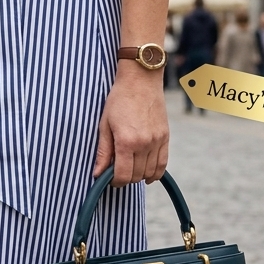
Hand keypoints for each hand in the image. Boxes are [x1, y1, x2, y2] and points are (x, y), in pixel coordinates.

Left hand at [94, 67, 168, 185]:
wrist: (141, 81)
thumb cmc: (119, 100)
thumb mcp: (105, 125)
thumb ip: (103, 152)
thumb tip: (97, 174)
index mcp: (127, 141)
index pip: (123, 175)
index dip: (115, 181)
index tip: (109, 179)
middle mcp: (144, 144)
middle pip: (136, 176)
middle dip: (125, 178)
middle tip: (117, 171)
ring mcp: (157, 141)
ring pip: (150, 172)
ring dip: (139, 175)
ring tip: (130, 168)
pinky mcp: (165, 138)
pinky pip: (163, 164)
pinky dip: (155, 172)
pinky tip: (147, 174)